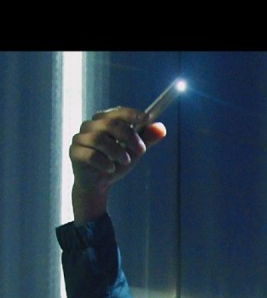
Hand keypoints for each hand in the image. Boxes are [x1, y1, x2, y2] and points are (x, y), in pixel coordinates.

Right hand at [69, 107, 166, 223]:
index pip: (117, 112)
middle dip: (129, 136)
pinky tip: (111, 169)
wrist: (98, 184)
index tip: (147, 119)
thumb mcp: (134, 152)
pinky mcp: (75, 153)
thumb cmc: (115, 163)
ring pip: (99, 139)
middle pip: (109, 124)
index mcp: (104, 121)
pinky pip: (90, 155)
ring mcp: (80, 139)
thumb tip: (161, 128)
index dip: (132, 114)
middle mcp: (90, 126)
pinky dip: (104, 162)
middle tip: (141, 150)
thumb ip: (146, 140)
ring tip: (126, 161)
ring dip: (117, 151)